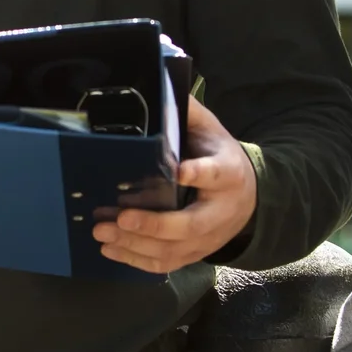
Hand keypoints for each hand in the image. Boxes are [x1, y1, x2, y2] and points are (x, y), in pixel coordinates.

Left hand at [89, 97, 257, 272]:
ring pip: (173, 250)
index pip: (216, 174)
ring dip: (135, 245)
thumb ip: (187, 114)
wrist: (249, 198)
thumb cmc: (220, 157)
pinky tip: (111, 249)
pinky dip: (136, 260)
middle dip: (154, 224)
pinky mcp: (194, 254)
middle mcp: (220, 212)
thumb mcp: (211, 131)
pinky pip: (166, 265)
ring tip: (102, 232)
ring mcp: (208, 239)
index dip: (198, 174)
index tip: (178, 170)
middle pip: (190, 225)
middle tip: (120, 216)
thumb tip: (157, 87)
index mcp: (228, 174)